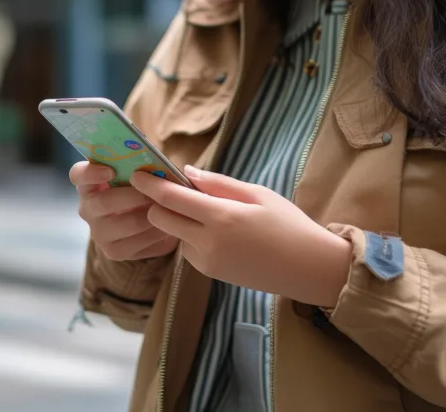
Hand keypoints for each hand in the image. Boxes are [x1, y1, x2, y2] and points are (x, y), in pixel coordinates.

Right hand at [70, 161, 179, 261]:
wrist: (144, 226)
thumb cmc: (139, 191)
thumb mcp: (136, 176)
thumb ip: (140, 167)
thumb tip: (160, 165)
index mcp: (88, 184)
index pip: (78, 175)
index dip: (91, 172)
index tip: (110, 170)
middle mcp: (88, 209)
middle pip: (105, 202)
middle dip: (135, 195)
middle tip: (157, 191)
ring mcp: (98, 233)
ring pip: (128, 223)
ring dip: (152, 214)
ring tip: (169, 207)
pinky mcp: (113, 251)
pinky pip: (140, 241)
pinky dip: (159, 231)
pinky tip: (169, 224)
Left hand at [130, 166, 351, 307]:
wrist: (309, 269)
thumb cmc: (289, 224)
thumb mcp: (257, 194)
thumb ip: (217, 183)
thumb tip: (186, 172)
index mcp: (222, 217)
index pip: (172, 198)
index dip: (150, 185)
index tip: (137, 173)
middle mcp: (209, 242)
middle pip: (161, 219)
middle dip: (159, 204)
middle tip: (171, 188)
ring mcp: (208, 262)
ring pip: (175, 235)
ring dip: (180, 221)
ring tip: (212, 212)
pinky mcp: (211, 274)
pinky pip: (189, 250)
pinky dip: (193, 237)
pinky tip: (220, 233)